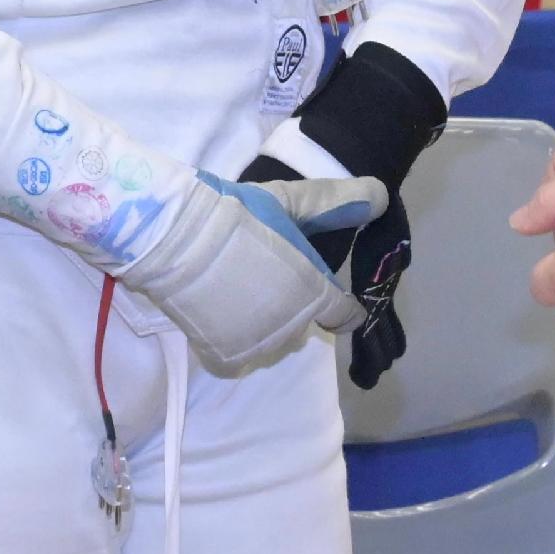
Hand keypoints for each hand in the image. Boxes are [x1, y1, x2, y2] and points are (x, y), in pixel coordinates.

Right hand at [117, 172, 372, 375]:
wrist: (173, 238)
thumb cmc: (236, 216)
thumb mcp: (291, 202)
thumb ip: (339, 204)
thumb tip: (381, 196)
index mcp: (315, 294)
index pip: (345, 315)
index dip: (339, 304)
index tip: (322, 290)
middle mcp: (292, 329)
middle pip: (304, 325)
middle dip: (292, 305)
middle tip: (262, 273)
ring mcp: (257, 347)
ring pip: (272, 341)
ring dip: (264, 323)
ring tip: (237, 290)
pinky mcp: (223, 357)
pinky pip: (240, 358)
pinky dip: (233, 341)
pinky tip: (220, 315)